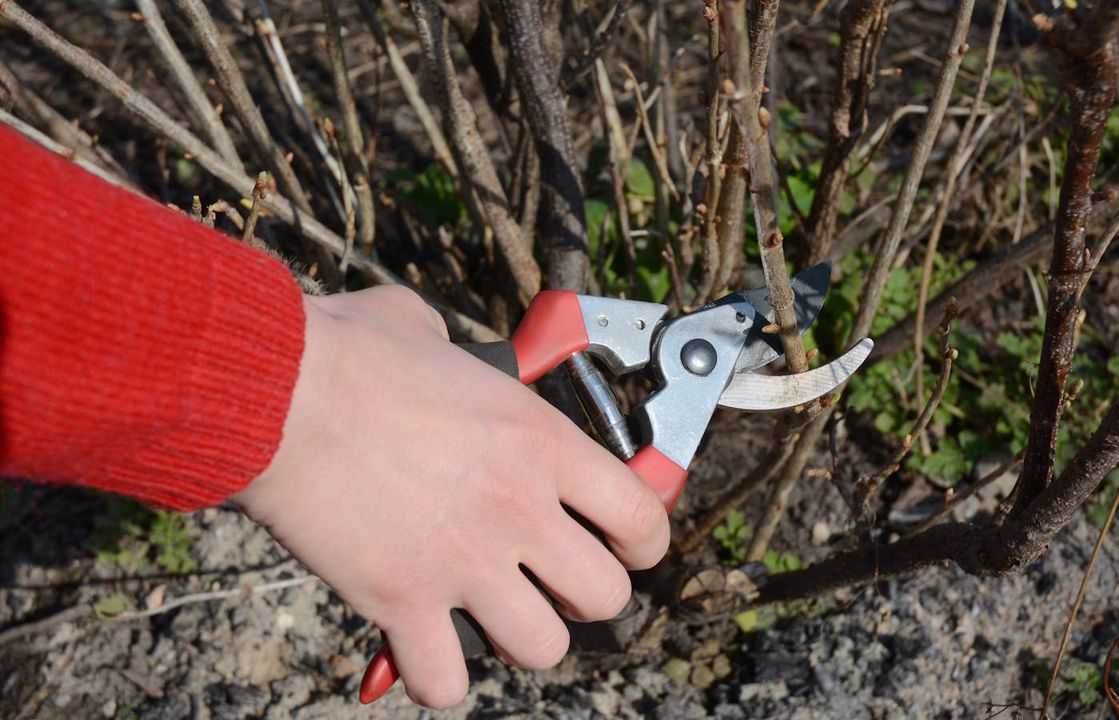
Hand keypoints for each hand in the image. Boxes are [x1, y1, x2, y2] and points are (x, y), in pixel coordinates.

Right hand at [231, 286, 669, 707]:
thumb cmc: (345, 354)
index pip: (641, 514)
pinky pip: (445, 680)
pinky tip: (421, 645)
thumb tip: (436, 350)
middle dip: (584, 597)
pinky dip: (436, 674)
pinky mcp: (402, 601)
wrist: (275, 393)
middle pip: (606, 596)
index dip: (644, 542)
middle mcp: (517, 509)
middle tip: (550, 580)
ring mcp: (464, 562)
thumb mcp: (425, 332)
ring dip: (521, 638)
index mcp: (539, 442)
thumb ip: (455, 357)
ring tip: (491, 614)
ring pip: (541, 648)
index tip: (628, 547)